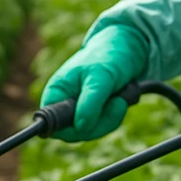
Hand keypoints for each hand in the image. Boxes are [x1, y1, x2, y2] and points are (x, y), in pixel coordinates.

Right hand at [40, 25, 148, 141]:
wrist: (128, 48)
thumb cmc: (109, 55)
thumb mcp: (101, 76)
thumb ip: (90, 102)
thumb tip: (81, 128)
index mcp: (56, 93)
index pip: (52, 125)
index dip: (70, 130)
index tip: (90, 123)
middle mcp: (64, 104)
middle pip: (74, 132)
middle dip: (99, 123)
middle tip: (117, 103)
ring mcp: (79, 110)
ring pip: (91, 131)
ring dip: (110, 118)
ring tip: (119, 98)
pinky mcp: (94, 113)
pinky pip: (103, 127)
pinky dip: (115, 117)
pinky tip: (120, 100)